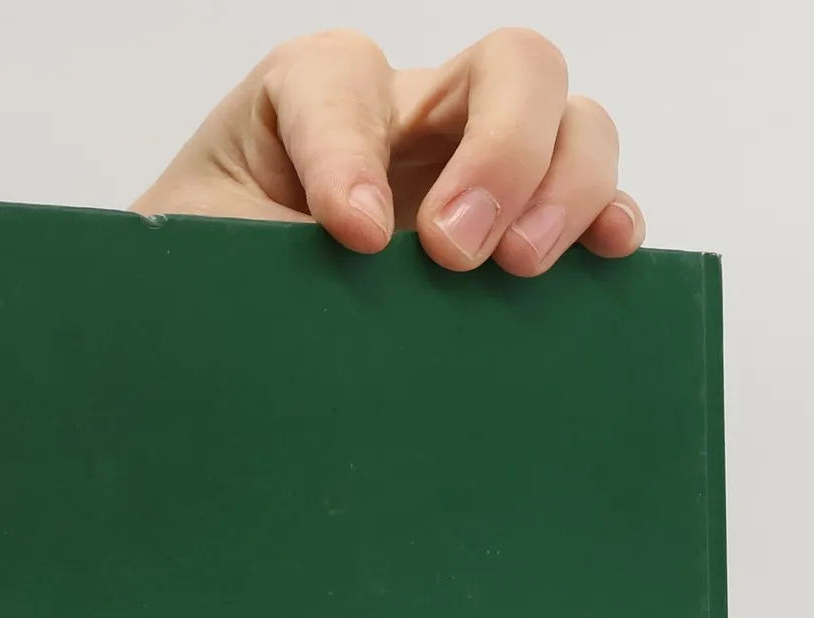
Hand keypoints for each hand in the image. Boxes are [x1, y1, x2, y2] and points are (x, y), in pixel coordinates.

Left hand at [133, 27, 641, 276]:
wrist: (228, 353)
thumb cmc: (213, 297)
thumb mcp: (203, 262)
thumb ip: (244, 250)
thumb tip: (324, 277)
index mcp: (312, 102)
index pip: (340, 80)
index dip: (349, 149)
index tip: (350, 234)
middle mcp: (410, 118)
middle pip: (507, 68)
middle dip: (500, 153)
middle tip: (456, 252)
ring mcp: (477, 168)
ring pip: (570, 121)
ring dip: (564, 186)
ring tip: (522, 268)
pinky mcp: (518, 233)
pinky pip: (595, 203)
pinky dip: (609, 221)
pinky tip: (605, 256)